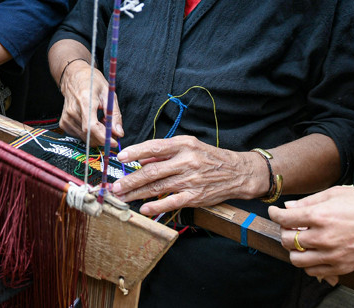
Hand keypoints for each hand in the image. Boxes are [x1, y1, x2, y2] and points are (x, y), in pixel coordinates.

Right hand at [57, 60, 121, 147]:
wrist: (73, 77)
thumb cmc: (91, 82)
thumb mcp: (108, 93)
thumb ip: (114, 115)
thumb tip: (118, 133)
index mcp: (85, 101)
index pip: (91, 127)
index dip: (104, 138)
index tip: (114, 142)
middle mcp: (73, 111)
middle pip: (89, 135)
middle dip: (103, 137)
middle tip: (111, 128)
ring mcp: (66, 117)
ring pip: (85, 137)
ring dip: (97, 134)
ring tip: (100, 120)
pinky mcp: (63, 122)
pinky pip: (79, 135)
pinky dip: (89, 133)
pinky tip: (91, 121)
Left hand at [110, 137, 264, 216]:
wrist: (237, 172)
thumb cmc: (209, 157)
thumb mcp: (189, 146)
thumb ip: (165, 153)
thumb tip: (142, 159)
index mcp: (183, 145)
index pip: (155, 147)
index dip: (136, 152)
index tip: (121, 157)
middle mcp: (186, 161)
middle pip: (153, 171)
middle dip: (131, 179)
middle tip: (115, 186)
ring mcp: (191, 180)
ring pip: (158, 187)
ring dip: (137, 193)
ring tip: (122, 197)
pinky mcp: (196, 197)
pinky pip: (172, 201)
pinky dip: (156, 205)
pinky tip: (144, 208)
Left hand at [268, 185, 353, 281]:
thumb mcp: (337, 193)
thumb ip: (309, 201)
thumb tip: (289, 207)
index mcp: (320, 216)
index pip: (284, 218)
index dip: (275, 214)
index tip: (275, 213)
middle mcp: (323, 238)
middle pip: (287, 240)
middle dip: (284, 232)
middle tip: (290, 226)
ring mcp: (332, 255)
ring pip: (297, 260)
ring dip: (294, 251)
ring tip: (302, 242)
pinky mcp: (342, 267)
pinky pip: (314, 272)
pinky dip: (309, 264)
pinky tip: (314, 253)